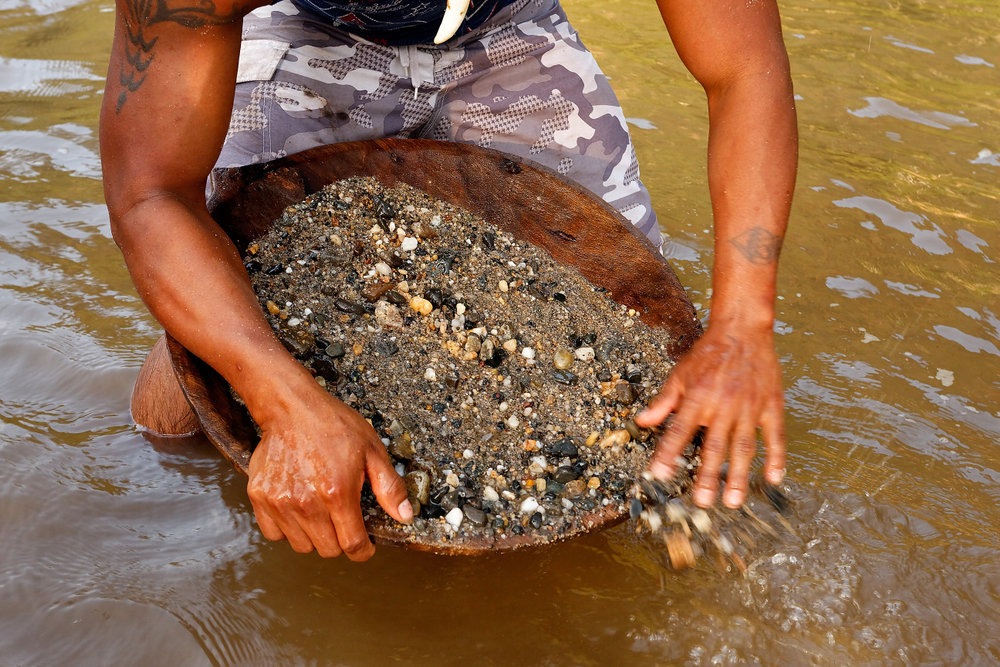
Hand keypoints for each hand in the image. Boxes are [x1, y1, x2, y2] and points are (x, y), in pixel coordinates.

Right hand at [246, 386, 412, 559]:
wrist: (292, 408)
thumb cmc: (334, 425)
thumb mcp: (372, 451)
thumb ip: (390, 488)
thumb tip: (406, 517)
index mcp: (337, 493)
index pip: (352, 545)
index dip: (363, 551)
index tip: (365, 546)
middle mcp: (306, 503)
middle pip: (327, 550)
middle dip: (341, 541)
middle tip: (343, 519)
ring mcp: (280, 502)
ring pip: (301, 546)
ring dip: (315, 536)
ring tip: (321, 511)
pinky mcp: (259, 497)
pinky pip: (274, 534)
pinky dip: (287, 529)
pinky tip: (298, 510)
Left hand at [635, 324, 785, 507]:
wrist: (743, 330)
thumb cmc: (708, 353)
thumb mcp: (679, 373)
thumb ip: (663, 401)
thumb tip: (642, 422)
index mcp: (698, 398)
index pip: (679, 431)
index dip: (668, 453)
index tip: (660, 475)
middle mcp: (724, 405)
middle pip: (715, 446)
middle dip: (708, 476)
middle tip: (703, 502)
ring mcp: (750, 407)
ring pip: (744, 447)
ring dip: (738, 475)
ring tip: (733, 500)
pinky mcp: (771, 405)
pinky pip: (775, 436)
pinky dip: (776, 458)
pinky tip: (773, 479)